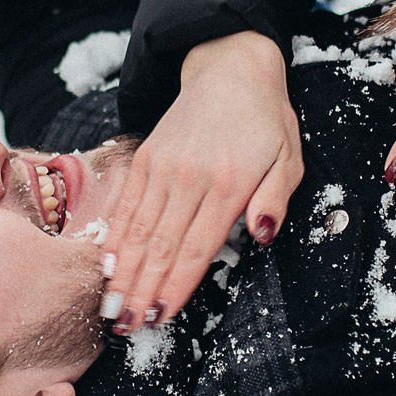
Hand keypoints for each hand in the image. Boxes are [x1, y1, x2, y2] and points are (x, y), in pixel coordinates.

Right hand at [97, 31, 299, 334]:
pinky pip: (127, 206)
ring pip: (138, 230)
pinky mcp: (146, 159)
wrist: (230, 68)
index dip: (176, 286)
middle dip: (141, 290)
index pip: (197, 247)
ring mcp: (163, 167)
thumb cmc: (265, 121)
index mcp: (229, 183)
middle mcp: (190, 177)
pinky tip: (106, 265)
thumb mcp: (289, 157)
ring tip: (111, 308)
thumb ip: (276, 198)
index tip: (160, 316)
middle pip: (161, 246)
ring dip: (123, 273)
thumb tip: (264, 234)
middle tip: (125, 326)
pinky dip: (114, 238)